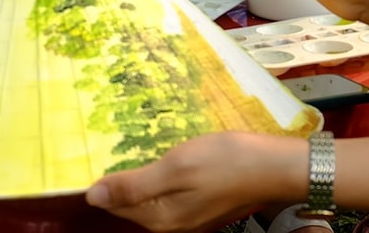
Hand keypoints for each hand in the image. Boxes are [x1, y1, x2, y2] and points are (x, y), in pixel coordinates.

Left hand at [87, 133, 303, 232]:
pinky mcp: (206, 206)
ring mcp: (192, 218)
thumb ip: (134, 185)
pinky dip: (166, 176)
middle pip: (134, 204)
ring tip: (138, 146)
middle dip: (123, 179)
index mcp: (161, 218)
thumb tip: (91, 196)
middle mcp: (173, 225)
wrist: (277, 167)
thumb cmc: (227, 162)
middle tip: (114, 143)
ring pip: (154, 198)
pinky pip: (174, 194)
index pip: (116, 205)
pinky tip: (171, 157)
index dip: (104, 181)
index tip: (96, 152)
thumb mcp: (177, 167)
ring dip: (144, 176)